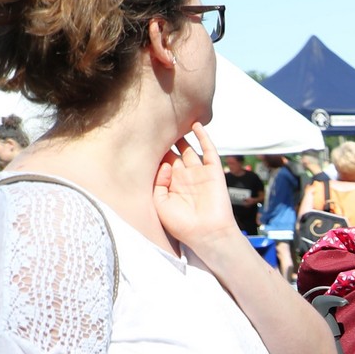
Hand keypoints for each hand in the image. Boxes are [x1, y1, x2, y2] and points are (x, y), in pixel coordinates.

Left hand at [152, 125, 240, 254]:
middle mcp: (184, 177)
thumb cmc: (182, 225)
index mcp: (170, 185)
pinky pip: (209, 151)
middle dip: (164, 141)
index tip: (141, 136)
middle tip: (154, 123)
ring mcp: (199, 174)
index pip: (160, 163)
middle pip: (173, 153)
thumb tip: (165, 164)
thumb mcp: (159, 204)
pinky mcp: (214, 172)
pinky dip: (204, 137)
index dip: (152, 151)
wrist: (207, 234)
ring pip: (189, 150)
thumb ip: (158, 183)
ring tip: (173, 119)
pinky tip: (196, 125)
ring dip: (182, 136)